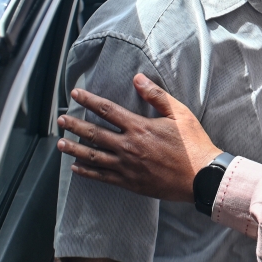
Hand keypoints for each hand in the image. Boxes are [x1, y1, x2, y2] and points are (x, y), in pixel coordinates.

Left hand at [56, 74, 220, 201]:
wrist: (200, 177)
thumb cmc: (192, 144)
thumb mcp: (180, 114)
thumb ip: (156, 96)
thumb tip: (138, 78)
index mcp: (139, 127)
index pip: (107, 110)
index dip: (89, 100)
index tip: (76, 94)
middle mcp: (128, 146)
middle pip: (94, 133)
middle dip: (75, 125)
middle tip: (61, 120)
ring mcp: (127, 166)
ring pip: (93, 156)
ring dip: (74, 149)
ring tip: (60, 144)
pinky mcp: (129, 182)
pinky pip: (102, 176)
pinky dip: (87, 172)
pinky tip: (77, 167)